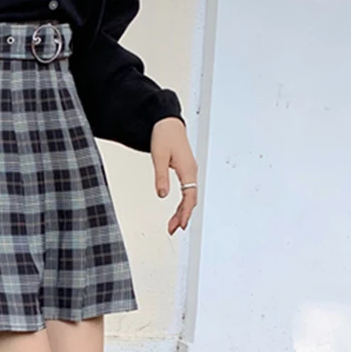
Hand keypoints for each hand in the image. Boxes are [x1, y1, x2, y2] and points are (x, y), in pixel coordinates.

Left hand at [150, 117, 198, 235]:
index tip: (180, 225)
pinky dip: (183, 202)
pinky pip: (187, 191)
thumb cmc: (164, 135)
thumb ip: (161, 176)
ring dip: (182, 211)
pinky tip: (177, 210)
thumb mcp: (159, 156)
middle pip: (190, 199)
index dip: (185, 212)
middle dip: (183, 216)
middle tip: (173, 229)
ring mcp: (189, 171)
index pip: (189, 196)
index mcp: (187, 170)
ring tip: (173, 225)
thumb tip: (162, 195)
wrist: (167, 122)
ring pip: (189, 196)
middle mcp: (191, 171)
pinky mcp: (185, 170)